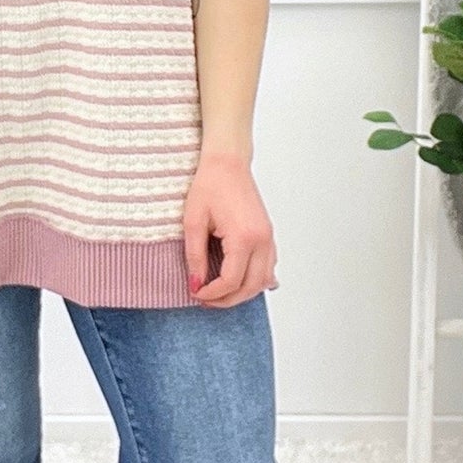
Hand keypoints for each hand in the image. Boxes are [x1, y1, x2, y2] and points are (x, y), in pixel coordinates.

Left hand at [183, 152, 277, 306]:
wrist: (228, 163)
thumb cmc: (211, 185)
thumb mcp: (193, 222)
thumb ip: (195, 256)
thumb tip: (196, 282)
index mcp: (244, 237)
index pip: (230, 280)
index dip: (212, 293)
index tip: (196, 292)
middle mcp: (261, 240)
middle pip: (251, 286)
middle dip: (228, 299)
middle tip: (206, 300)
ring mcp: (268, 238)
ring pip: (264, 280)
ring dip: (243, 292)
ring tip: (220, 294)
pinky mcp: (267, 235)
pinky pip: (269, 267)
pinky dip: (256, 280)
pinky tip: (240, 282)